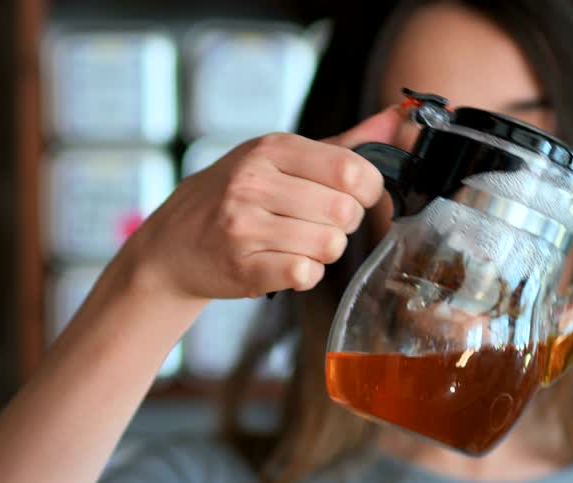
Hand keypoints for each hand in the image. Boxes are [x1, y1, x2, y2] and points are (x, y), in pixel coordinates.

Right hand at [121, 108, 401, 299]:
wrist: (173, 244)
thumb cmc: (235, 197)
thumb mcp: (280, 158)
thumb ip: (344, 144)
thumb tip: (398, 118)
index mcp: (271, 149)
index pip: (351, 168)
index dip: (367, 190)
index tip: (353, 196)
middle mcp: (254, 182)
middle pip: (345, 212)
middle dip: (345, 224)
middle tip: (321, 223)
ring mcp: (244, 225)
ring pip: (329, 246)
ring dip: (324, 251)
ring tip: (299, 243)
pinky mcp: (242, 267)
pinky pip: (304, 274)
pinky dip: (305, 274)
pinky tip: (287, 263)